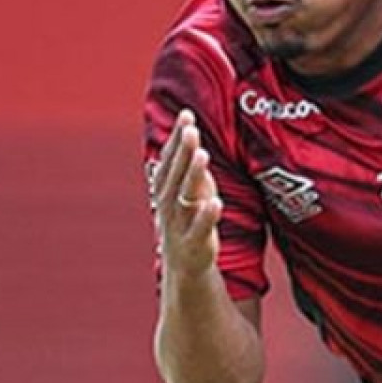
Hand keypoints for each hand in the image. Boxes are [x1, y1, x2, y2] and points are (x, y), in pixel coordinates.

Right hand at [151, 109, 222, 278]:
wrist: (185, 266)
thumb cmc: (188, 221)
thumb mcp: (186, 190)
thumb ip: (187, 163)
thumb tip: (189, 127)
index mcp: (165, 191)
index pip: (169, 160)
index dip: (176, 139)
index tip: (186, 115)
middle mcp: (168, 205)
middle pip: (175, 175)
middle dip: (183, 152)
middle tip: (191, 130)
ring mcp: (179, 226)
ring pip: (184, 199)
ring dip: (193, 177)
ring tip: (202, 155)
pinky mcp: (194, 245)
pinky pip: (199, 229)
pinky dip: (206, 217)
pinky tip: (216, 202)